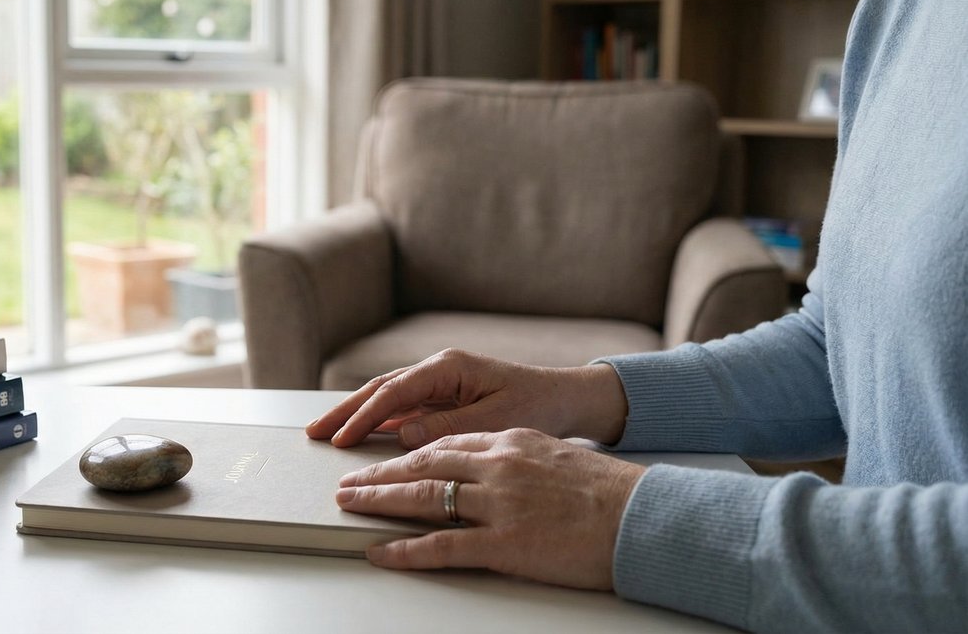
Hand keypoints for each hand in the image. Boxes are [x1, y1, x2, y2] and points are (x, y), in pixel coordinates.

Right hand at [305, 349, 626, 448]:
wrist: (567, 398)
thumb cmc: (539, 405)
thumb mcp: (497, 420)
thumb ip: (449, 427)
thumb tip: (403, 434)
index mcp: (449, 367)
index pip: (394, 391)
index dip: (364, 415)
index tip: (341, 437)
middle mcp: (438, 370)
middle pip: (379, 388)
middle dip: (345, 410)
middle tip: (314, 432)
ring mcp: (438, 383)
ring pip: (386, 397)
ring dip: (354, 414)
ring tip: (324, 432)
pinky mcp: (442, 398)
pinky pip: (401, 409)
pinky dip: (376, 420)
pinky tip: (358, 434)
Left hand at [336, 428, 644, 589]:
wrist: (643, 518)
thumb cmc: (610, 493)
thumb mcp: (558, 458)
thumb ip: (520, 459)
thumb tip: (492, 469)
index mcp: (511, 442)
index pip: (447, 442)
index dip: (408, 453)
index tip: (386, 459)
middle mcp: (498, 466)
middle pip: (423, 464)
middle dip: (381, 473)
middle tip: (350, 480)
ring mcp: (498, 504)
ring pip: (423, 498)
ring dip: (379, 501)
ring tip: (349, 505)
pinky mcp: (504, 544)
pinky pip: (441, 546)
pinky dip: (404, 550)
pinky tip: (380, 551)